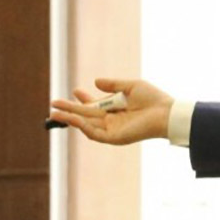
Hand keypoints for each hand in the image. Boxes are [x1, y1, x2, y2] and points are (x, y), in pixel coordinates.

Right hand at [50, 78, 173, 144]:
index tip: (74, 90)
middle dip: (70, 110)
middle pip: (86, 115)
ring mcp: (112, 129)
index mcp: (116, 108)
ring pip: (86, 125)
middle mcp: (112, 119)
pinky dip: (83, 126)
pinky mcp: (114, 138)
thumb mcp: (130, 86)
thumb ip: (113, 84)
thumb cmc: (152, 98)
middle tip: (54, 104)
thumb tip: (95, 81)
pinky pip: (94, 133)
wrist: (165, 112)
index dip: (83, 99)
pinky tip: (74, 119)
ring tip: (55, 113)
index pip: (95, 105)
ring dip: (70, 119)